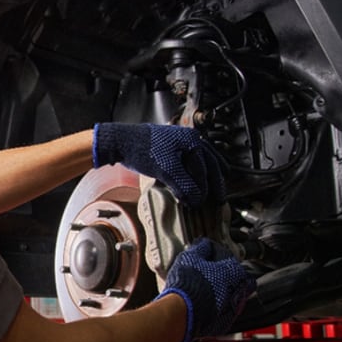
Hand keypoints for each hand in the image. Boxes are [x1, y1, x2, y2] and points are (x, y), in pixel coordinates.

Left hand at [92, 122, 225, 206]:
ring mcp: (180, 141)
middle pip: (210, 162)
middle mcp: (189, 139)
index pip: (205, 169)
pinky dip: (197, 170)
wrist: (120, 141)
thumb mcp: (166, 170)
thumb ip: (183, 185)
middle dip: (215, 181)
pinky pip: (191, 159)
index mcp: (192, 141)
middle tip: (220, 197)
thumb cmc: (141, 149)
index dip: (206, 188)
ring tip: (217, 185)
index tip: (204, 202)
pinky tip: (196, 176)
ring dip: (208, 175)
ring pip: (202, 160)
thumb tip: (196, 199)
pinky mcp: (171, 146)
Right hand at [157, 239, 255, 341]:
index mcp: (234, 270)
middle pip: (240, 279)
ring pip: (235, 297)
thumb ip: (200, 248)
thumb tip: (203, 244)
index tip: (207, 256)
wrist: (182, 313)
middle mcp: (239, 289)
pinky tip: (206, 305)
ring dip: (226, 293)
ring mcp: (233, 308)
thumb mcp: (190, 257)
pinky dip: (219, 308)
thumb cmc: (187, 285)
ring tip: (209, 291)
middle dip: (229, 275)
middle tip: (214, 274)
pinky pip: (226, 312)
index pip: (228, 257)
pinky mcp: (225, 323)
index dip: (216, 255)